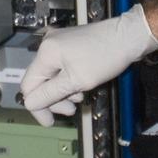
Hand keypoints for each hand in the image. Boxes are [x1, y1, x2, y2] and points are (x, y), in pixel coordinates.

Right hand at [20, 5, 157, 126]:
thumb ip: (50, 94)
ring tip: (80, 96)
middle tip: (72, 109)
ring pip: (51, 76)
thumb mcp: (77, 81)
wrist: (128, 36)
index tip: (50, 121)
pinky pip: (60, 68)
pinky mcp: (68, 45)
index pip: (29, 85)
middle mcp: (48, 46)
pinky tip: (81, 85)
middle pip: (40, 81)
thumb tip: (30, 103)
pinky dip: (68, 80)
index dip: (38, 106)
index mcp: (46, 53)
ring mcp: (58, 44)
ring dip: (63, 91)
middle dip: (53, 99)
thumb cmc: (105, 57)